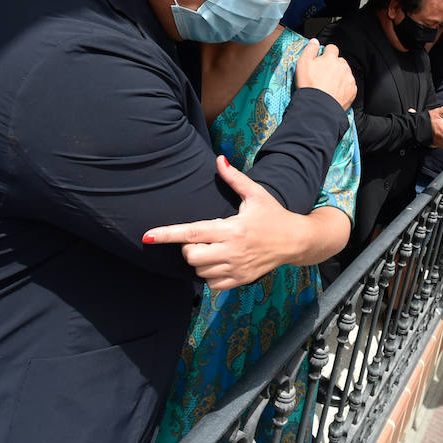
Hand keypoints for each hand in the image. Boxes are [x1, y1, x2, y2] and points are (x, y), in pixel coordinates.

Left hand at [143, 155, 307, 289]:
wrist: (295, 241)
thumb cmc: (273, 215)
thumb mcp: (256, 194)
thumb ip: (234, 178)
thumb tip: (219, 159)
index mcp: (232, 228)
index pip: (192, 232)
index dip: (167, 235)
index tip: (147, 237)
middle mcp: (232, 251)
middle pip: (191, 255)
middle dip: (189, 247)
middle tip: (203, 237)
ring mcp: (236, 268)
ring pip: (199, 271)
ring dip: (199, 260)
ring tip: (215, 248)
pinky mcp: (240, 280)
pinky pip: (212, 284)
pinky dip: (209, 275)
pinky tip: (220, 262)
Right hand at [295, 39, 355, 109]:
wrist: (318, 107)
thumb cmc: (310, 86)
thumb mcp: (303, 64)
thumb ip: (310, 49)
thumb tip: (315, 41)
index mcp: (331, 58)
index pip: (332, 48)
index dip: (327, 52)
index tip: (323, 58)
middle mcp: (342, 66)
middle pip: (340, 61)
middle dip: (334, 65)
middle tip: (324, 74)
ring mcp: (349, 78)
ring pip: (345, 72)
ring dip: (339, 75)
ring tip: (329, 85)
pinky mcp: (352, 90)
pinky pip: (349, 85)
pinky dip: (344, 87)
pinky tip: (335, 92)